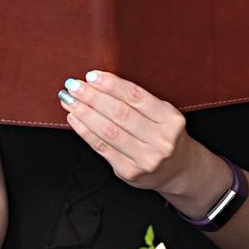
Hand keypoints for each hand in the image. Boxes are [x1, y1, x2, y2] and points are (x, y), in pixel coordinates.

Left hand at [58, 70, 196, 196]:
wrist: (179, 170)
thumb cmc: (165, 135)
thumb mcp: (164, 114)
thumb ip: (139, 101)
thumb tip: (100, 82)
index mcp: (171, 120)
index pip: (136, 96)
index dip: (111, 85)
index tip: (91, 75)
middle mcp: (161, 141)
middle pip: (120, 113)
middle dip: (93, 97)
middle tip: (74, 85)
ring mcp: (146, 159)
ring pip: (108, 131)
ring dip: (85, 113)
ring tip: (69, 100)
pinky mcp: (129, 172)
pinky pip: (102, 148)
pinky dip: (85, 131)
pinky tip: (74, 119)